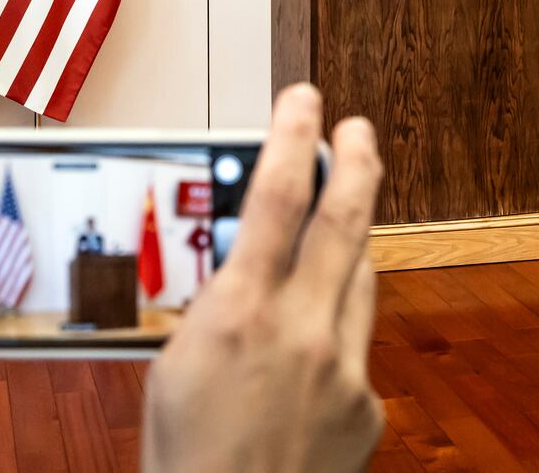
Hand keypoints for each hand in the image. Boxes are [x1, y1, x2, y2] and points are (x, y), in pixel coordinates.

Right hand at [142, 84, 384, 472]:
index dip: (292, 136)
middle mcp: (300, 331)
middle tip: (355, 129)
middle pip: (345, 219)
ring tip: (337, 219)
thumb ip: (214, 303)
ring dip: (348, 242)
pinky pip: (355, 343)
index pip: (275, 197)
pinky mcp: (366, 405)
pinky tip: (308, 349)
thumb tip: (243, 258)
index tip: (304, 100)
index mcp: (238, 314)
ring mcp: (342, 369)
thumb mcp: (173, 364)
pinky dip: (334, 332)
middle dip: (355, 161)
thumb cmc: (183, 460)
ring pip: (358, 276)